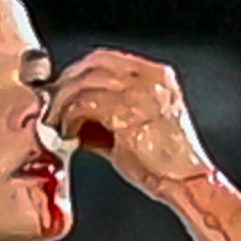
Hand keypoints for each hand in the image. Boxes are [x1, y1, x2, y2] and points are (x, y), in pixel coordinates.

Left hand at [42, 49, 217, 195]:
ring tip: (57, 122)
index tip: (64, 89)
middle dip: (67, 83)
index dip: (79, 71)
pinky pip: (84, 105)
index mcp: (157, 75)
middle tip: (53, 105)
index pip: (105, 58)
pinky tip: (68, 132)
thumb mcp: (138, 127)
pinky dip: (69, 118)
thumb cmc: (165, 163)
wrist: (187, 182)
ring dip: (64, 103)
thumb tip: (75, 115)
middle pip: (92, 64)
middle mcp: (149, 77)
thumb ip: (109, 115)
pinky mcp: (126, 112)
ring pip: (84, 83)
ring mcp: (138, 92)